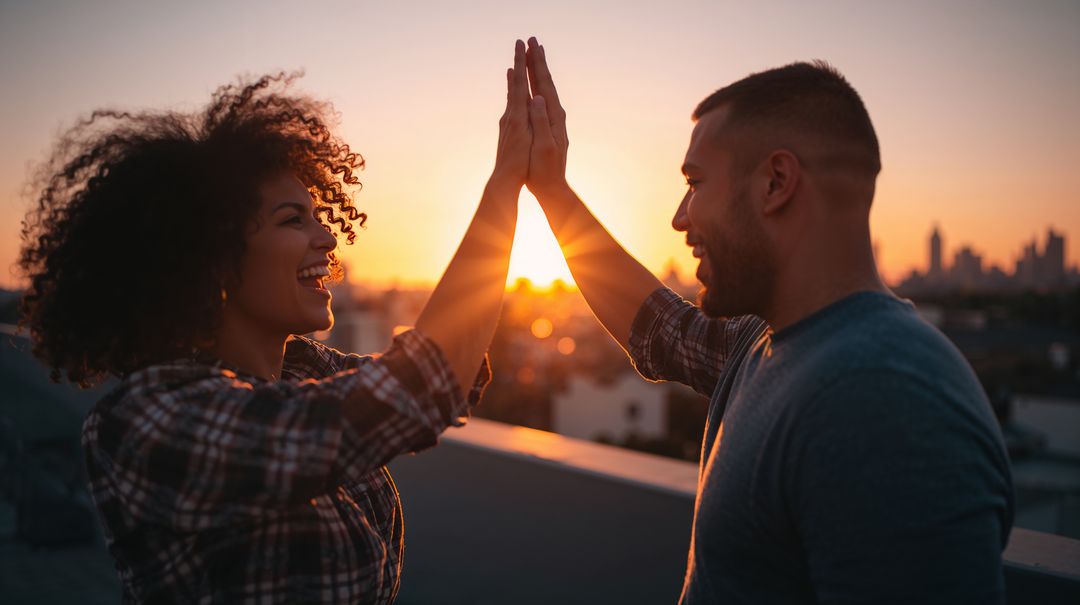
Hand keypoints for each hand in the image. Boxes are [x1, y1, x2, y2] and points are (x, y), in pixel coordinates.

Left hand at [491, 40, 530, 187]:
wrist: (504, 182)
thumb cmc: (523, 164)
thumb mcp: (532, 141)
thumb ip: (534, 118)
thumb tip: (535, 96)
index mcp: (518, 116)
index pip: (521, 82)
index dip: (525, 62)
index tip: (525, 43)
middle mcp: (511, 116)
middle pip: (515, 83)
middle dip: (520, 62)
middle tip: (520, 41)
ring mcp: (507, 123)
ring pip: (511, 94)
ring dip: (514, 77)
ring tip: (515, 65)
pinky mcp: (508, 131)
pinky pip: (511, 107)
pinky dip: (511, 95)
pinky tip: (512, 96)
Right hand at [524, 37, 569, 197]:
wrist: (552, 187)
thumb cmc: (545, 169)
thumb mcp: (544, 145)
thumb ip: (541, 121)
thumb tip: (537, 98)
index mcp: (553, 116)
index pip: (544, 83)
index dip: (537, 64)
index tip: (531, 44)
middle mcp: (555, 115)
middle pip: (545, 82)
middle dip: (538, 61)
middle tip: (532, 40)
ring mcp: (553, 121)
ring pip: (543, 90)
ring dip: (537, 72)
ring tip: (532, 57)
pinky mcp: (548, 128)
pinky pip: (540, 101)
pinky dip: (535, 89)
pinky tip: (531, 89)